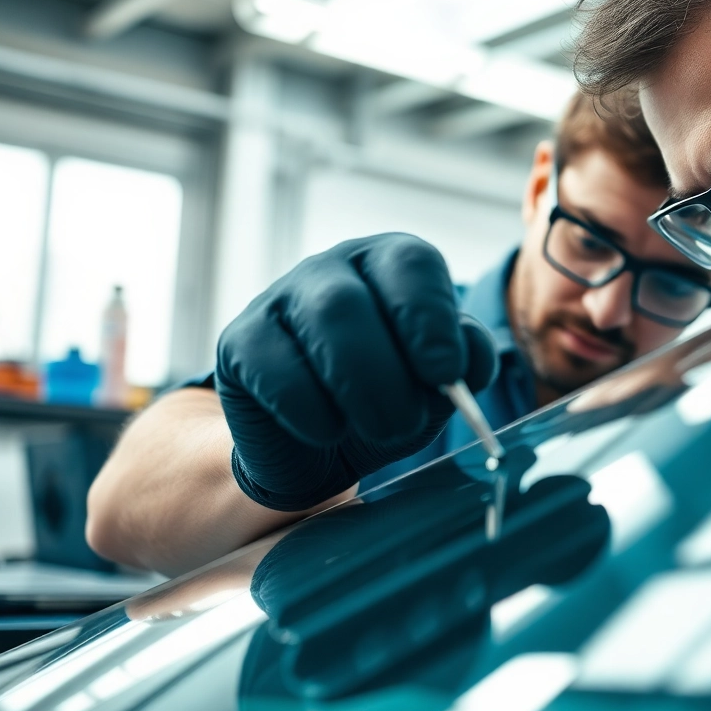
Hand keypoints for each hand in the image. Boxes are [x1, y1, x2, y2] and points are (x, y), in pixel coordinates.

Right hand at [215, 234, 497, 510]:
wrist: (323, 446)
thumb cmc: (389, 398)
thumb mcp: (436, 384)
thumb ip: (462, 363)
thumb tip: (471, 362)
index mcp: (388, 264)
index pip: (411, 264)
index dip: (431, 318)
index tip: (447, 374)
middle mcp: (332, 269)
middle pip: (354, 302)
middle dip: (388, 372)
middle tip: (408, 421)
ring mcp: (279, 300)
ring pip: (320, 325)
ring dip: (359, 389)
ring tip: (383, 430)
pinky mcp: (239, 343)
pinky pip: (275, 371)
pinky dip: (311, 412)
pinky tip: (328, 431)